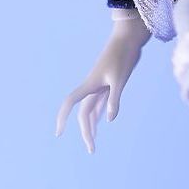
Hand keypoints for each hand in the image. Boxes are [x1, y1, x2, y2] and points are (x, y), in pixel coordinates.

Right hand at [55, 16, 150, 152]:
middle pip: (84, 113)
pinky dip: (100, 114)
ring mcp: (101, 84)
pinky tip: (102, 122)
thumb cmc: (124, 55)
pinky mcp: (110, 82)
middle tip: (92, 150)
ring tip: (93, 142)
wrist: (129, 37)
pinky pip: (101, 102)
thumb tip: (109, 120)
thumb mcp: (120, 78)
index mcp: (91, 84)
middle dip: (85, 132)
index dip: (62, 117)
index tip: (59, 133)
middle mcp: (93, 86)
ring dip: (91, 125)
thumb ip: (114, 99)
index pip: (71, 103)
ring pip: (91, 109)